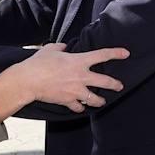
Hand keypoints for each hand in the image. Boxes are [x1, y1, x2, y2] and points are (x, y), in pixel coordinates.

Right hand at [0, 42, 127, 113]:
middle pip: (106, 82)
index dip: (116, 53)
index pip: (102, 55)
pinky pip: (79, 107)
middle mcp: (81, 76)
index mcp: (79, 61)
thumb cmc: (38, 63)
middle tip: (119, 86)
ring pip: (95, 99)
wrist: (29, 81)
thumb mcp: (51, 49)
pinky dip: (80, 107)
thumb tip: (65, 47)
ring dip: (99, 100)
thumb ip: (61, 47)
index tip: (126, 53)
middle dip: (115, 84)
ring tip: (101, 101)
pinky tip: (80, 107)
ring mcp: (76, 91)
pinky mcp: (68, 101)